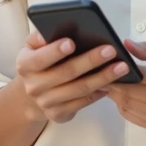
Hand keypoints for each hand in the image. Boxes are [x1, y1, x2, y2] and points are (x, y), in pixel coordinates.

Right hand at [15, 31, 133, 123]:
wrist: (31, 94)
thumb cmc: (38, 63)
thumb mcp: (32, 47)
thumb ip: (39, 37)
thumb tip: (48, 31)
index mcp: (25, 65)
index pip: (39, 58)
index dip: (55, 51)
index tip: (71, 42)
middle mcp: (33, 86)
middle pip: (66, 73)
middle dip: (90, 60)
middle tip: (110, 50)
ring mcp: (46, 103)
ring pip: (79, 89)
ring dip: (102, 78)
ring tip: (121, 67)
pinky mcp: (58, 114)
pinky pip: (83, 102)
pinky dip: (99, 92)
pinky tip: (112, 83)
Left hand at [106, 40, 145, 130]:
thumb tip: (126, 44)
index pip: (137, 74)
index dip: (118, 69)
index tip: (106, 62)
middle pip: (127, 92)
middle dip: (111, 82)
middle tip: (101, 72)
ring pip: (126, 104)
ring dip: (114, 93)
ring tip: (110, 81)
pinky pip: (131, 116)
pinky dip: (122, 105)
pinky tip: (122, 94)